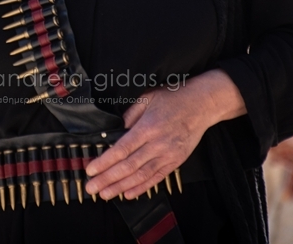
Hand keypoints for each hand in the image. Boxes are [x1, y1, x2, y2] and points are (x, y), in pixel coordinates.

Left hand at [84, 70, 244, 199]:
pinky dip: (142, 187)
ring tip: (105, 194)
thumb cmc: (173, 98)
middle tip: (91, 188)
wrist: (202, 105)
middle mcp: (157, 144)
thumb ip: (130, 114)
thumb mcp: (147, 97)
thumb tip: (116, 130)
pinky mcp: (175, 161)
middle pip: (128, 166)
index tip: (91, 170)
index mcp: (148, 127)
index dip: (105, 162)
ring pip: (140, 176)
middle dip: (107, 179)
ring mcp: (168, 155)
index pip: (121, 149)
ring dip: (120, 187)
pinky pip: (156, 178)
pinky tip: (128, 193)